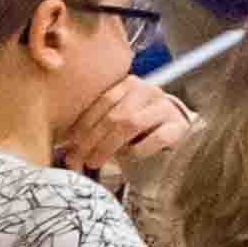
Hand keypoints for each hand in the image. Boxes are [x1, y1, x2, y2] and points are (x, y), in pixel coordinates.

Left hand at [57, 75, 190, 176]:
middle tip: (78, 160)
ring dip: (108, 146)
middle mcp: (148, 91)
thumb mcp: (117, 118)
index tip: (69, 146)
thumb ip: (97, 125)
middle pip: (114, 115)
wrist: (175, 130)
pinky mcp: (179, 127)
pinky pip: (156, 137)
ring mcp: (166, 108)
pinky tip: (128, 158)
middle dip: (92, 140)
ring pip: (131, 123)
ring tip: (95, 162)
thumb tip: (67, 148)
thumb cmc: (139, 129)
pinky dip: (138, 150)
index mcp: (129, 84)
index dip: (83, 125)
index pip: (102, 101)